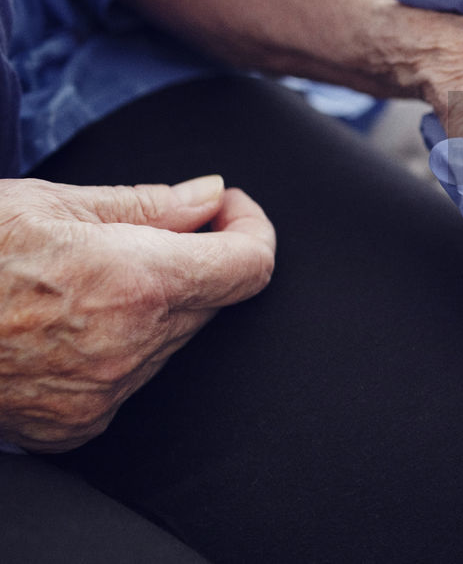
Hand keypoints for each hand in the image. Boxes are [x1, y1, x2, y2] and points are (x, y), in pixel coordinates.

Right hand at [0, 176, 274, 451]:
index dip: (251, 229)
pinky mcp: (75, 425)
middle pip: (212, 300)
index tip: (229, 209)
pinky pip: (130, 377)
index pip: (250, 266)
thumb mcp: (51, 203)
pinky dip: (119, 344)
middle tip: (151, 229)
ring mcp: (103, 395)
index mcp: (136, 282)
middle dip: (197, 259)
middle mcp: (130, 348)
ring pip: (172, 340)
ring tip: (85, 275)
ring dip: (156, 303)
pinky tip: (63, 319)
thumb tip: (212, 198)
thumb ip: (149, 204)